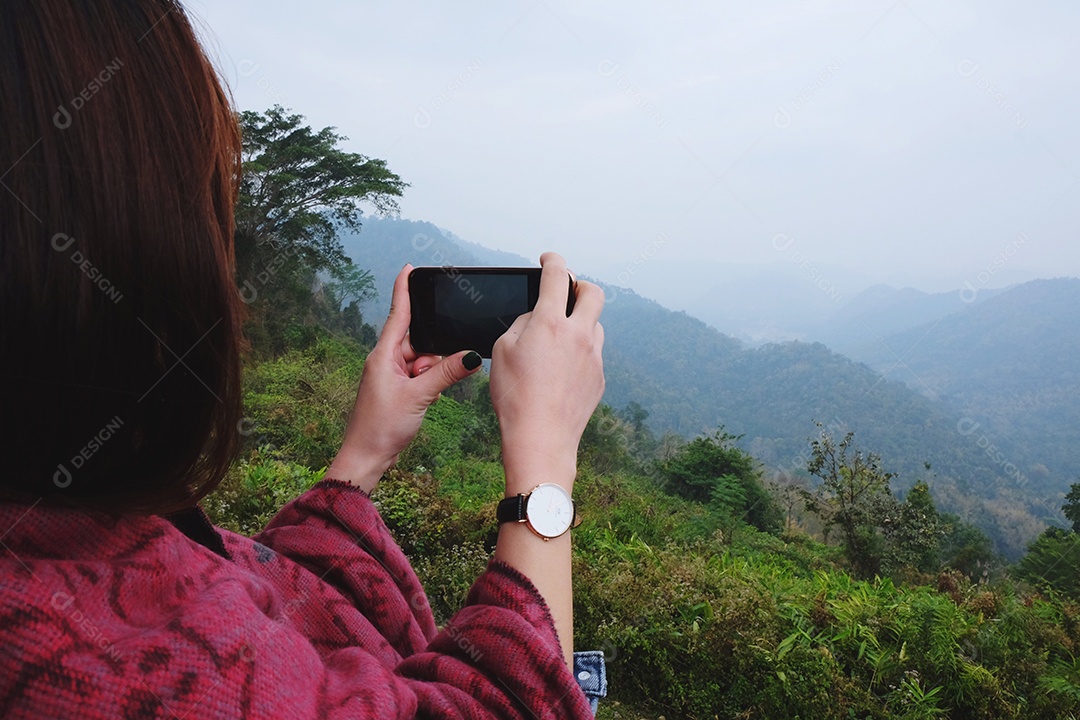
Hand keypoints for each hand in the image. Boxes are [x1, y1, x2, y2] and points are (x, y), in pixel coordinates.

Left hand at [325, 264, 481, 492]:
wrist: (366, 458)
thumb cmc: (381, 428)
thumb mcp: (419, 396)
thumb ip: (446, 373)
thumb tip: (471, 355)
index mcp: (383, 355)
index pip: (398, 314)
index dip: (404, 290)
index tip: (409, 268)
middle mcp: (386, 360)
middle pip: (418, 340)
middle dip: (433, 353)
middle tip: (430, 377)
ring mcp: (391, 375)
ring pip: (422, 359)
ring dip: (432, 372)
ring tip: (426, 394)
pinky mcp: (397, 390)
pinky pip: (420, 375)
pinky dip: (429, 382)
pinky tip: (429, 397)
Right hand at [489, 252, 604, 494]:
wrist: (540, 439)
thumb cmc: (514, 397)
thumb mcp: (502, 351)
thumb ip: (522, 324)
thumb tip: (536, 318)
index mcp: (549, 323)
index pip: (556, 276)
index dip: (552, 260)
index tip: (548, 258)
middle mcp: (578, 335)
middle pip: (594, 292)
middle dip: (580, 285)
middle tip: (567, 292)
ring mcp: (593, 357)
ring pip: (594, 324)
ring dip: (580, 321)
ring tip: (559, 337)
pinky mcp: (599, 377)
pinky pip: (593, 353)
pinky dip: (580, 351)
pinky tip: (562, 369)